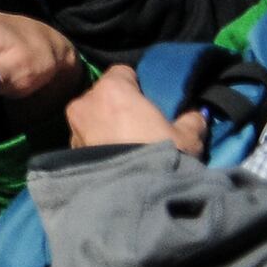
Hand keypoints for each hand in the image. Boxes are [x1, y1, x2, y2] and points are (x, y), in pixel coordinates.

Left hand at [63, 65, 205, 155]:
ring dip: (105, 124)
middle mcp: (86, 101)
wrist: (133, 193)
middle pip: (104, 94)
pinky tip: (114, 158)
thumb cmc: (160, 156)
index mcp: (112, 89)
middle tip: (139, 125)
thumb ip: (191, 120)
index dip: (136, 84)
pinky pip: (86, 137)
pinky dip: (97, 143)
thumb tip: (196, 115)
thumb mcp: (187, 139)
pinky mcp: (69, 148)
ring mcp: (74, 125)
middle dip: (119, 105)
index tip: (148, 100)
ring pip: (92, 116)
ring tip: (126, 145)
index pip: (122, 72)